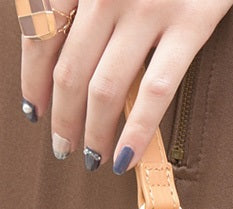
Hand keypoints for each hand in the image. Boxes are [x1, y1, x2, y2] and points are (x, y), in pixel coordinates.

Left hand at [19, 0, 232, 172]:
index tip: (34, 112)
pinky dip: (136, 131)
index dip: (32, 82)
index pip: (39, 36)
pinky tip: (127, 156)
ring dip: (93, 132)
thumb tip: (60, 46)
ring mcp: (146, 10)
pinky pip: (155, 91)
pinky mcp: (189, 26)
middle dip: (62, 118)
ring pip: (104, 87)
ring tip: (93, 158)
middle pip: (69, 70)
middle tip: (63, 148)